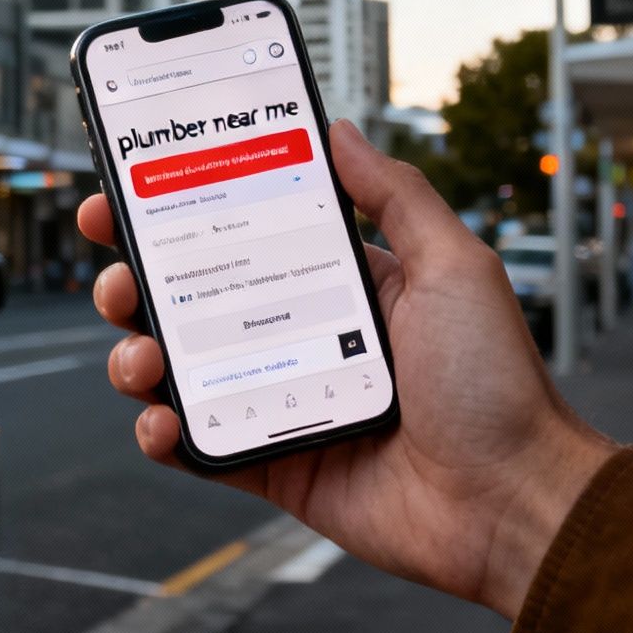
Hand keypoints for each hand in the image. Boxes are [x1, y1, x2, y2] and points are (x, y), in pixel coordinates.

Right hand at [81, 120, 614, 617]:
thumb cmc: (498, 386)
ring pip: (180, 368)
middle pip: (192, 298)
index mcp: (339, 285)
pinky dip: (161, 432)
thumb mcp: (456, 267)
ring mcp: (280, 401)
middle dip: (136, 282)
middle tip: (117, 277)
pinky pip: (196, 444)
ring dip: (137, 355)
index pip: (241, 235)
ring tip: (139, 355)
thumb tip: (339, 129)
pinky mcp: (271, 464)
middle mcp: (300, 337)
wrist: (515, 504)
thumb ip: (396, 195)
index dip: (179, 214)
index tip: (127, 194)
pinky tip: (160, 420)